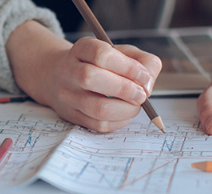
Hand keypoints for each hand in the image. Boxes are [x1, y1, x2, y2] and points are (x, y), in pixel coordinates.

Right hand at [7, 21, 161, 131]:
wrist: (64, 78)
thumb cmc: (101, 65)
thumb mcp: (123, 53)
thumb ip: (144, 62)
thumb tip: (147, 86)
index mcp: (81, 49)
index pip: (101, 55)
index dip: (127, 67)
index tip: (143, 76)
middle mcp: (68, 70)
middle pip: (91, 79)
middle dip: (124, 89)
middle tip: (141, 95)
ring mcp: (67, 95)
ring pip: (96, 107)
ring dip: (124, 109)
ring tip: (136, 105)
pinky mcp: (71, 115)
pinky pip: (97, 125)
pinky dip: (119, 122)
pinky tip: (125, 114)